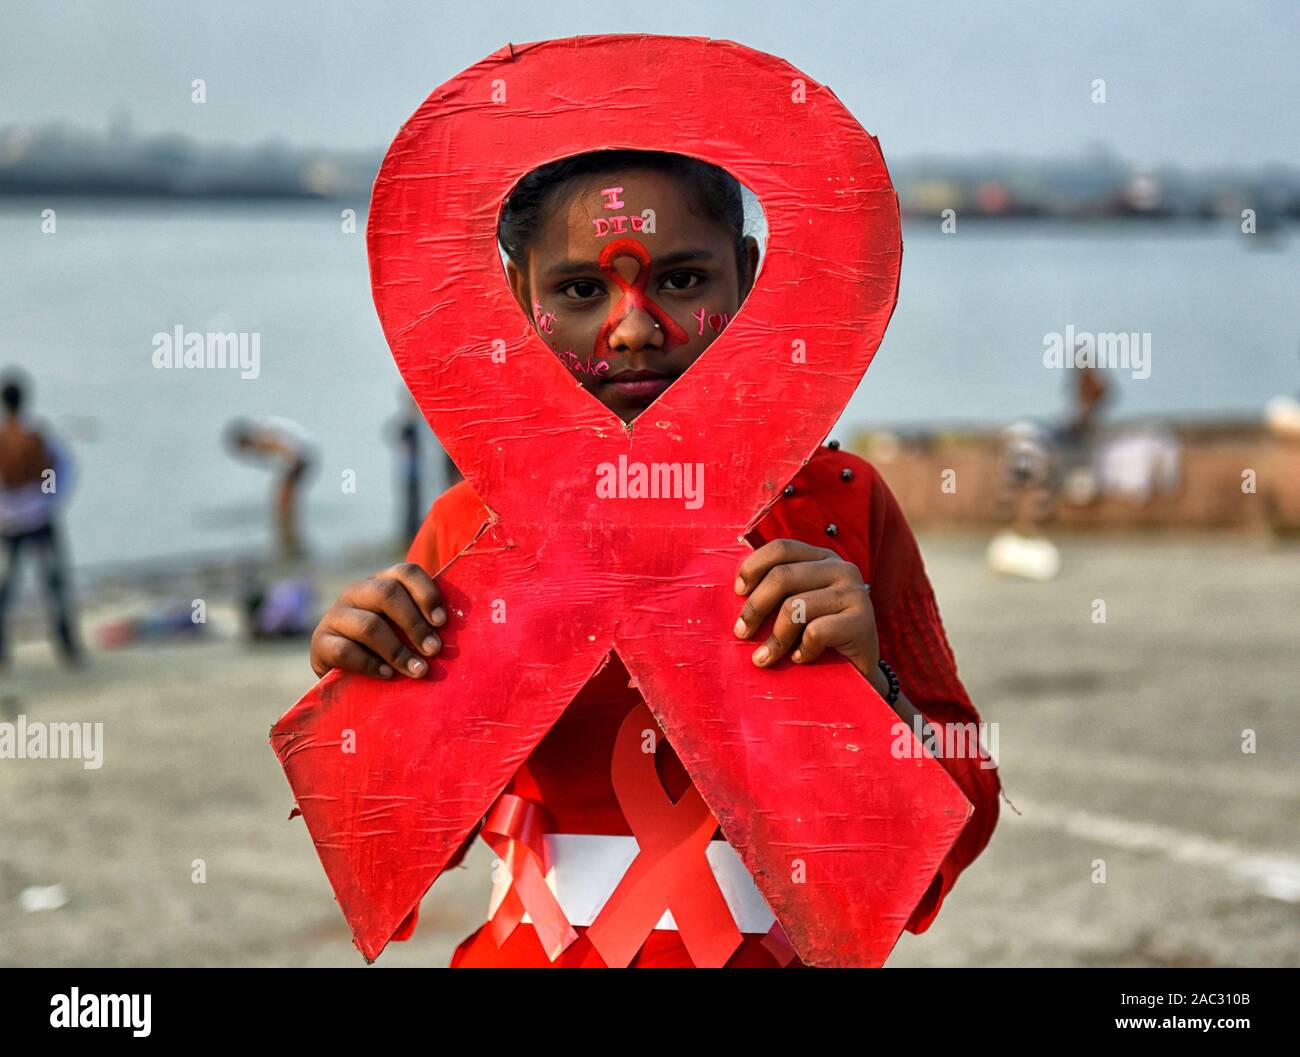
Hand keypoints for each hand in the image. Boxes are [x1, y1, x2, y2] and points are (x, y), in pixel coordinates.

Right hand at [310, 563, 446, 679]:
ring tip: (417, 670)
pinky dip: (371, 664)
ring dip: (398, 650)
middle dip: (415, 624)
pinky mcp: (320, 642)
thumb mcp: (404, 630)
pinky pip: (346, 651)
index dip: (427, 593)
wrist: (344, 673)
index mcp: (382, 582)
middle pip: (387, 594)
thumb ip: (424, 623)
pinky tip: (387, 675)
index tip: (442, 622)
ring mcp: (335, 616)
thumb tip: (457, 634)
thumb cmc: (387, 648)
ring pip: (369, 625)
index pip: (406, 572)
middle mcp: (357, 592)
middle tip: (434, 650)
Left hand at [733, 539, 879, 681]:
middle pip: (782, 576)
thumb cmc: (819, 639)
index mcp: (822, 559)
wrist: (860, 672)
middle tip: (741, 632)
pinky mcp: (863, 621)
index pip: (781, 548)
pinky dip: (801, 650)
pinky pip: (815, 632)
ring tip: (765, 657)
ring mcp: (855, 592)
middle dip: (754, 607)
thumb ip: (778, 590)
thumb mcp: (798, 606)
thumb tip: (738, 589)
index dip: (753, 567)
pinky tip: (801, 658)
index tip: (738, 592)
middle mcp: (841, 568)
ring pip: (795, 606)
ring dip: (774, 638)